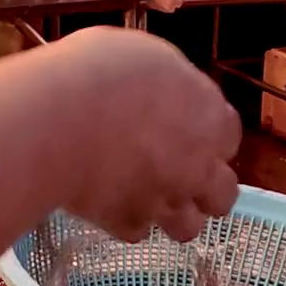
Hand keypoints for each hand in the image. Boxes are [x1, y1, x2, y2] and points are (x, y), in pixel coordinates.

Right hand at [41, 28, 241, 242]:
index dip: (209, 138)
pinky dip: (125, 220)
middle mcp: (197, 164)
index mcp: (207, 115)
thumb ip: (164, 81)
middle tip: (179, 178)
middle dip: (205, 190)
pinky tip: (108, 204)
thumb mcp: (141, 54)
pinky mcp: (128, 223)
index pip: (228, 136)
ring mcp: (166, 199)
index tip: (189, 134)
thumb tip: (159, 86)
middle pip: (223, 194)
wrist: (57, 122)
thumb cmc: (95, 73)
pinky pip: (136, 230)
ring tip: (146, 199)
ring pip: (187, 227)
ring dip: (172, 215)